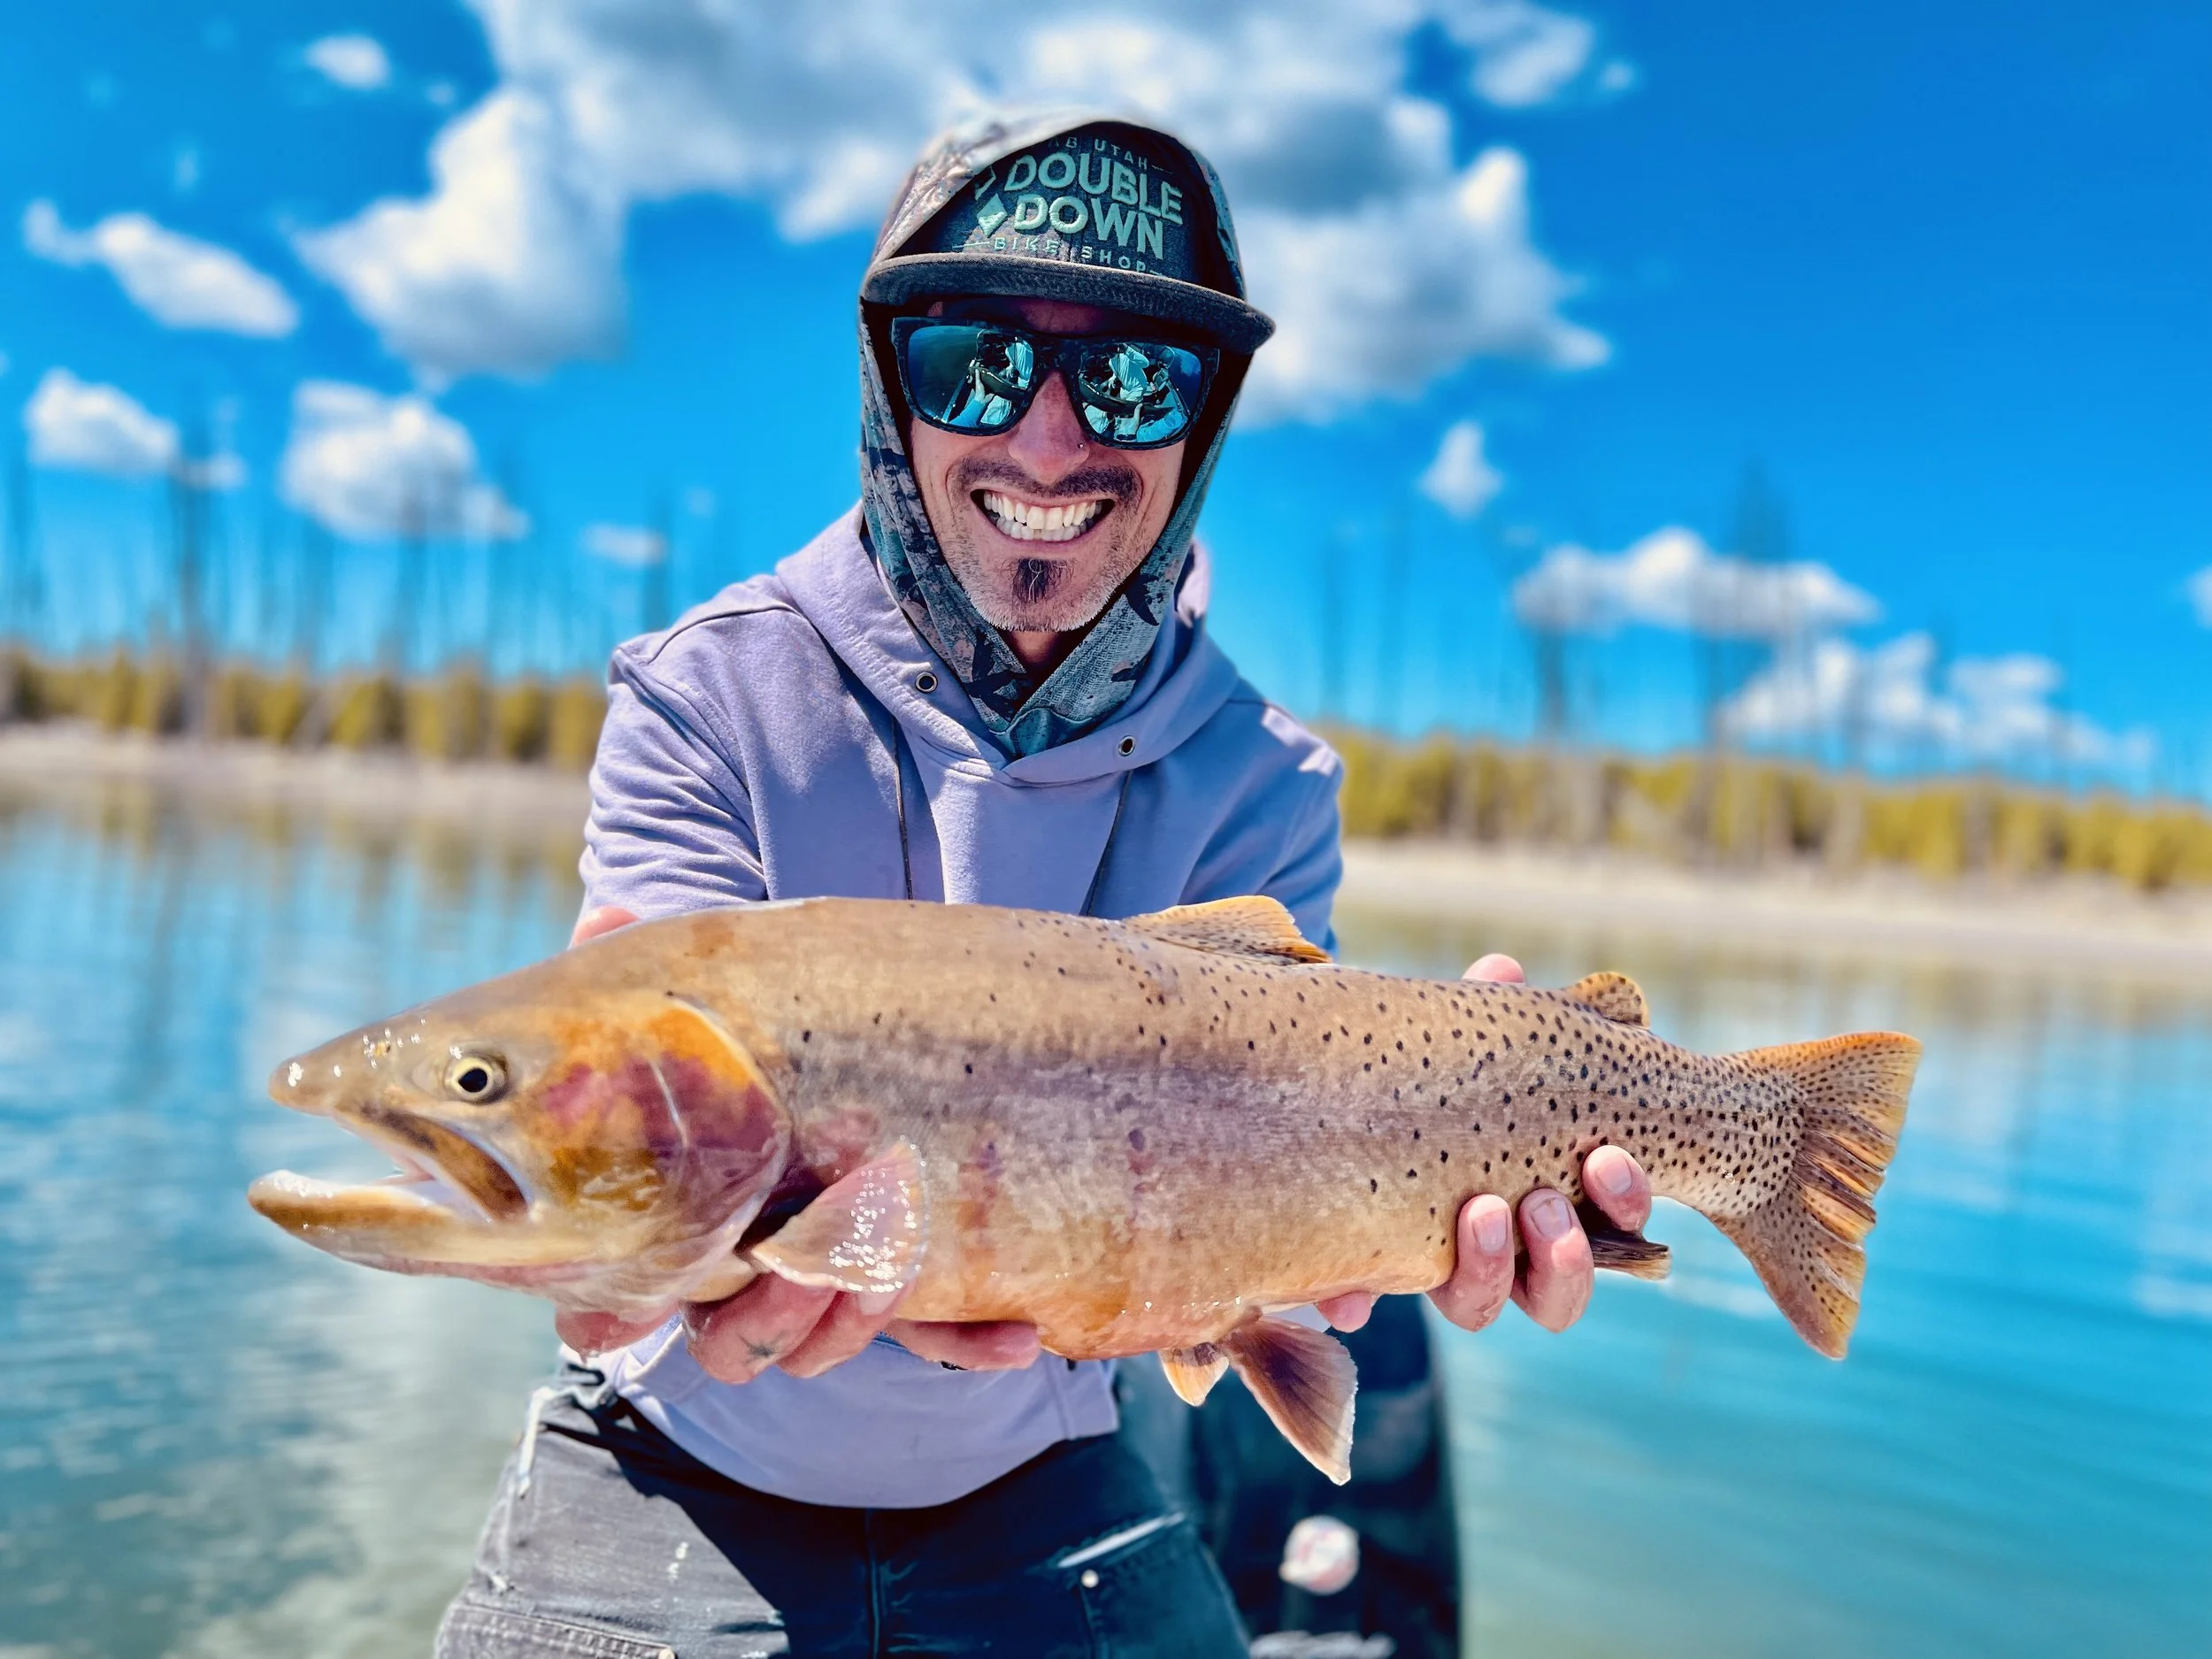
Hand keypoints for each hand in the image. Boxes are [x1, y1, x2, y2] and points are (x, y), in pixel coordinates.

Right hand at [558, 905, 1042, 1379]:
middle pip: (734, 1342)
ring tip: (894, 1261)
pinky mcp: (898, 1286)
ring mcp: (820, 1288)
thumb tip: (612, 916)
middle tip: (809, 1255)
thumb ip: (652, 975)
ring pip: (822, 1345)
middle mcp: (738, 1278)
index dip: (619, 1318)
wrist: (826, 1055)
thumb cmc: (739, 1043)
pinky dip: (973, 1343)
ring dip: (858, 1318)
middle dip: (773, 1314)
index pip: (617, 1308)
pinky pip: (937, 1336)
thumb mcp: (695, 1005)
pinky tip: (1019, 1334)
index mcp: (666, 1227)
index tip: (637, 1307)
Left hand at [1318, 952, 1651, 1337]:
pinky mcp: (1373, 1272)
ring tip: (1481, 1212)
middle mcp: (1509, 1256)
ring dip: (1488, 1272)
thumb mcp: (1464, 1047)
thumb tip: (1500, 969)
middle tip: (1544, 1201)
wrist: (1351, 1097)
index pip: (1616, 1229)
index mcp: (1553, 1200)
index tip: (1606, 1156)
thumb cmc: (1442, 1076)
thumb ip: (1482, 1016)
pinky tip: (1346, 1296)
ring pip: (1480, 1307)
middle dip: (1565, 1257)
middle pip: (1559, 1296)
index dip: (1621, 1205)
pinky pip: (1372, 1299)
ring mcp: (1443, 1270)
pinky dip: (1357, 1294)